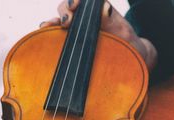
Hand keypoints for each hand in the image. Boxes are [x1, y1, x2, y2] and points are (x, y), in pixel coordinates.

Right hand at [40, 0, 157, 69]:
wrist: (128, 60)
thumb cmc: (128, 44)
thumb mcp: (123, 33)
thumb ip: (112, 21)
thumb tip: (104, 8)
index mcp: (97, 10)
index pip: (83, 1)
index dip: (75, 0)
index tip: (75, 5)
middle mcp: (84, 16)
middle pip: (67, 7)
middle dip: (64, 12)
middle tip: (66, 22)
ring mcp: (76, 29)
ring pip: (58, 20)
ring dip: (51, 22)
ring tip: (48, 26)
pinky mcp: (69, 42)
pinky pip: (55, 36)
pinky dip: (48, 34)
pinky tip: (45, 35)